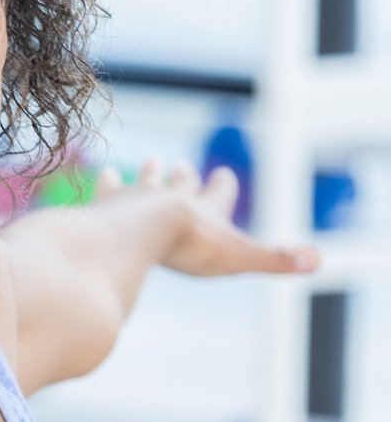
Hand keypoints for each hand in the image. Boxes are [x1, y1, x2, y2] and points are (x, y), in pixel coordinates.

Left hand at [96, 159, 318, 278]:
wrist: (136, 234)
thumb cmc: (189, 246)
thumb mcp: (239, 257)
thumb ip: (276, 259)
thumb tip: (318, 260)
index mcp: (204, 212)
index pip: (217, 195)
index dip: (221, 188)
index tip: (222, 174)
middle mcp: (171, 200)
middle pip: (180, 187)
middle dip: (184, 179)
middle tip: (183, 166)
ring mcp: (137, 201)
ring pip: (146, 183)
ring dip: (150, 175)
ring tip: (151, 162)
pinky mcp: (107, 206)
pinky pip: (107, 191)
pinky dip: (108, 183)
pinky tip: (103, 174)